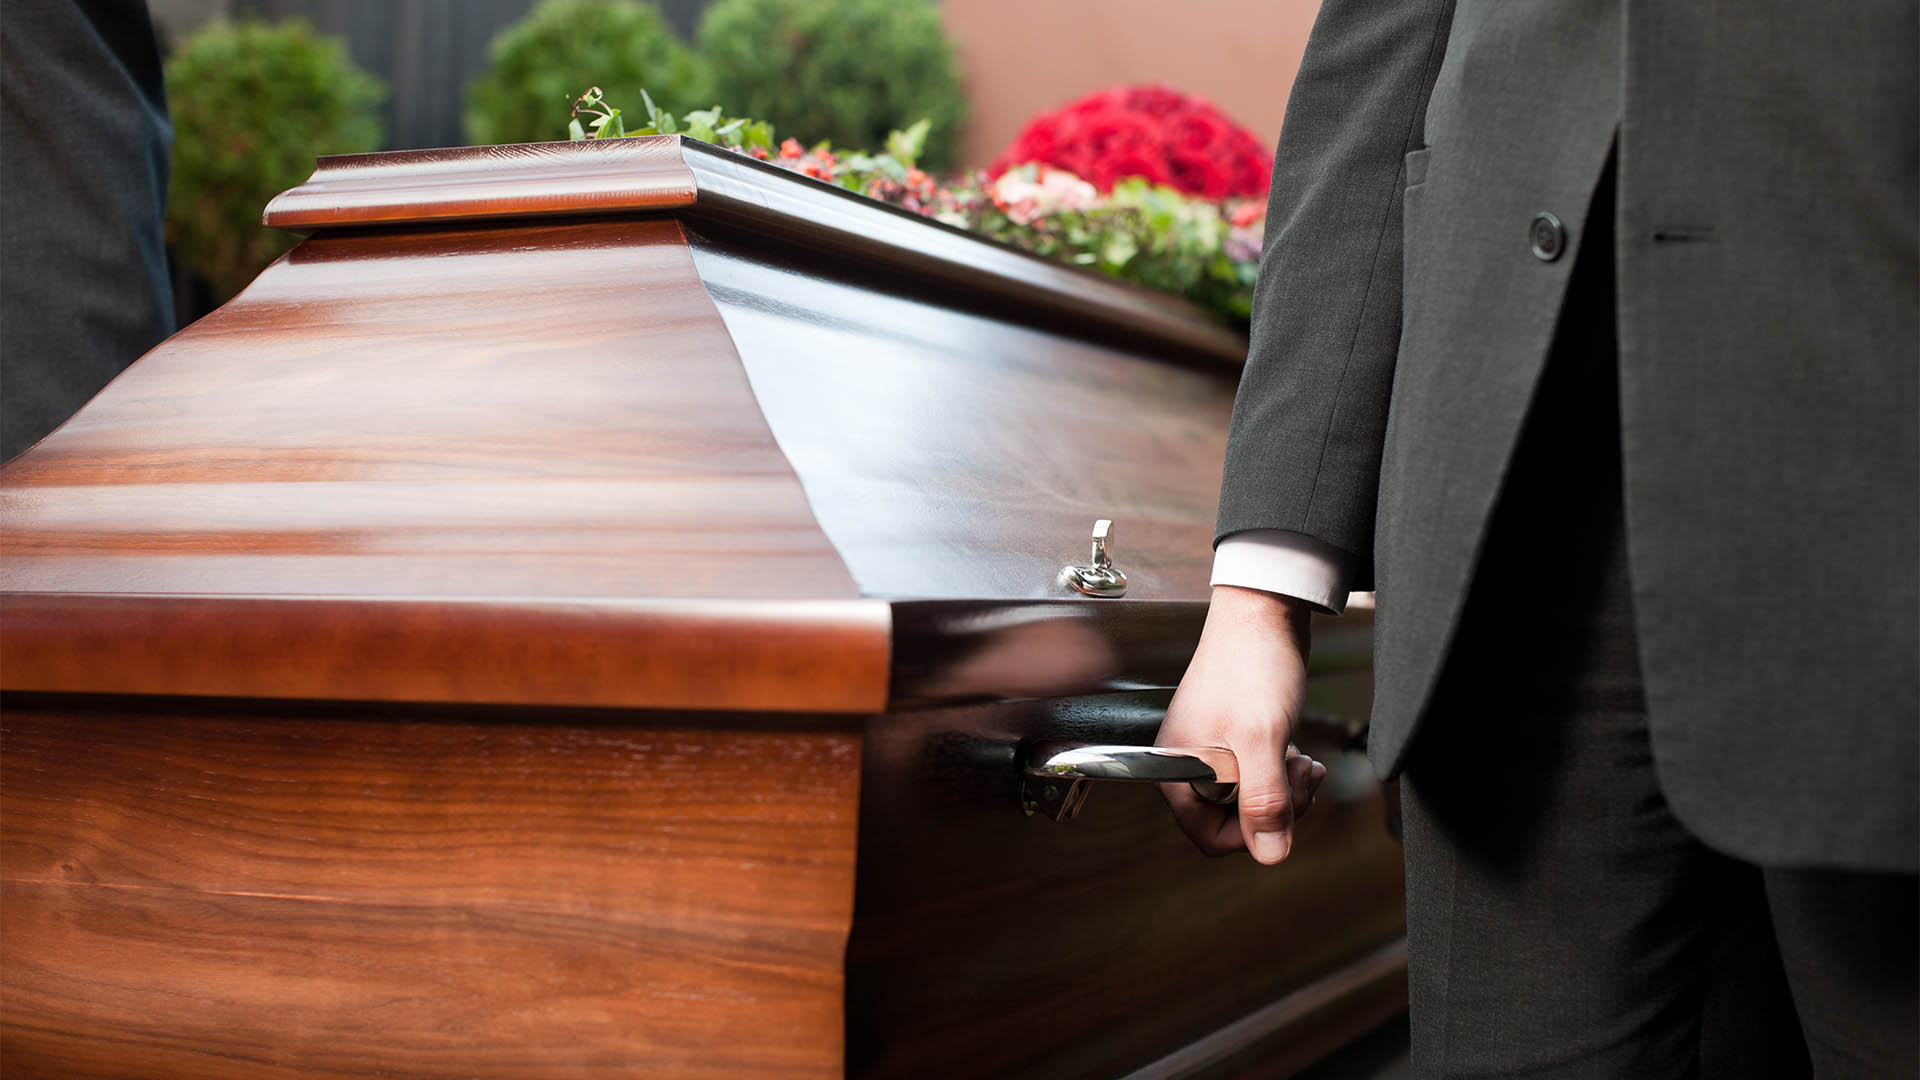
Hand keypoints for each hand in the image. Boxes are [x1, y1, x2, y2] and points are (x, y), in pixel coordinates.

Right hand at [1157, 585, 1326, 863]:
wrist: (1262, 614)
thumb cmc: (1251, 666)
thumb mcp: (1261, 740)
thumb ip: (1263, 801)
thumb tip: (1270, 854)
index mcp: (1178, 772)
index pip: (1210, 838)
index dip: (1252, 833)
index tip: (1280, 806)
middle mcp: (1188, 767)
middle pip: (1235, 824)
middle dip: (1275, 806)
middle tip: (1297, 774)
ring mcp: (1212, 754)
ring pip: (1252, 801)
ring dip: (1285, 789)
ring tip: (1300, 758)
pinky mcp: (1233, 741)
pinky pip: (1259, 777)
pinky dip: (1282, 771)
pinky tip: (1296, 750)